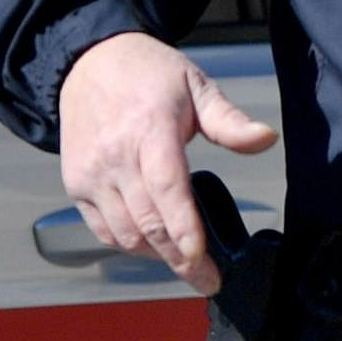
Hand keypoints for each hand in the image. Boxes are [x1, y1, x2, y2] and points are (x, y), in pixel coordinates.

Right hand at [55, 31, 278, 294]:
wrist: (87, 61)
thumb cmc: (148, 74)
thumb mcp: (196, 85)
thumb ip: (229, 120)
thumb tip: (265, 139)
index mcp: (150, 129)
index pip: (168, 190)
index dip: (185, 231)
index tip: (203, 261)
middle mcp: (115, 155)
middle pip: (148, 223)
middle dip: (179, 259)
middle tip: (206, 279)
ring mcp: (92, 173)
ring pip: (124, 234)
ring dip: (155, 254)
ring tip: (183, 257)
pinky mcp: (76, 185)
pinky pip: (103, 230)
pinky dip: (128, 244)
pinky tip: (152, 243)